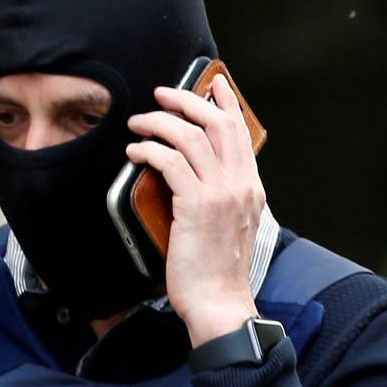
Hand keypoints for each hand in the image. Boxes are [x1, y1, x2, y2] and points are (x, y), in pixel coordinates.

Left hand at [124, 74, 266, 346]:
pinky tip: (135, 152)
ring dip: (160, 122)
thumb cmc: (216, 272)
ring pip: (190, 137)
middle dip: (187, 100)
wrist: (219, 303)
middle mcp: (241, 184)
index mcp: (251, 188)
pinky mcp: (197, 206)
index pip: (240, 132)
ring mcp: (221, 194)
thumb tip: (194, 177)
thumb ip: (221, 198)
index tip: (212, 83)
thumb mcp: (229, 227)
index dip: (225, 103)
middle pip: (217, 123)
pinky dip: (150, 150)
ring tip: (138, 122)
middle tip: (162, 94)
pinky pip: (170, 162)